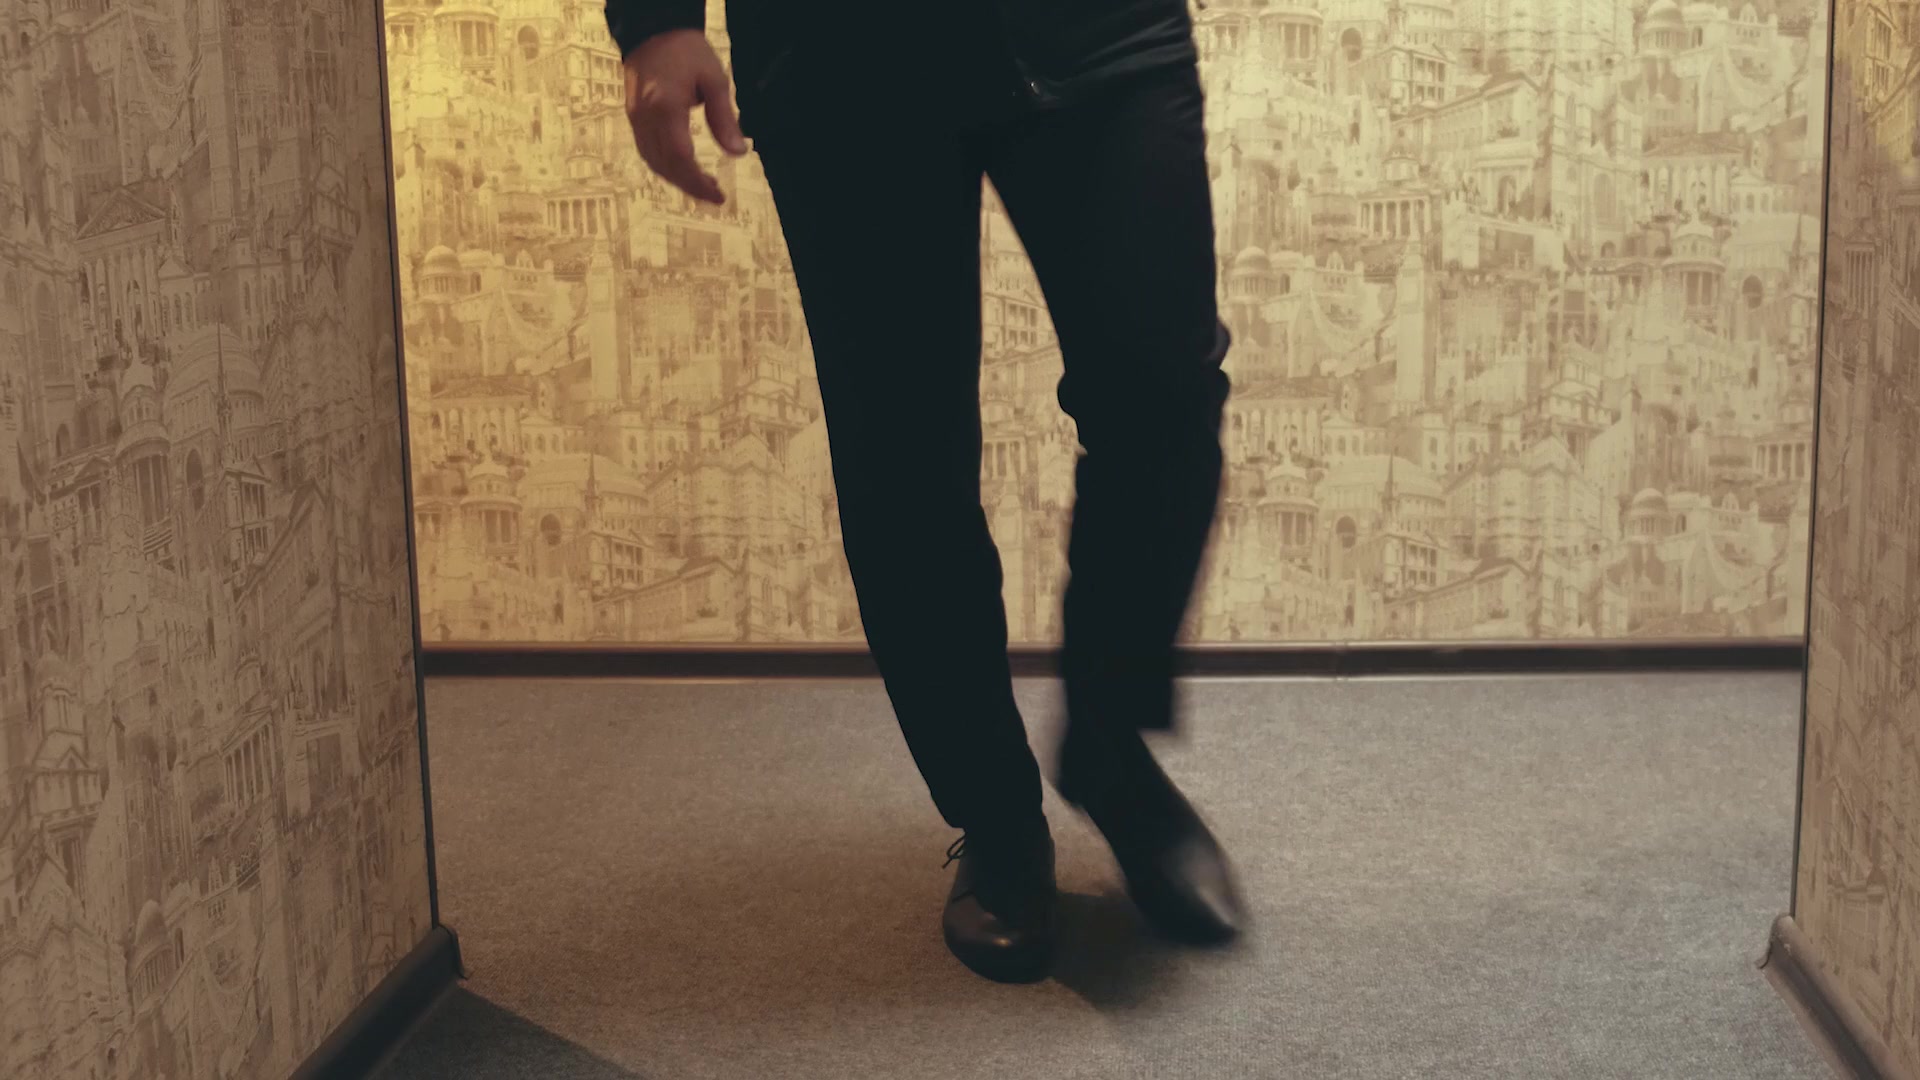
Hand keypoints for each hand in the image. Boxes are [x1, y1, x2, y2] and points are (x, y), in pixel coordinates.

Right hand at [622, 30, 746, 203]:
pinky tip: (682, 170)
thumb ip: (724, 118)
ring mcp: (636, 119)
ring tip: (703, 187)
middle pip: (666, 165)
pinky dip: (665, 167)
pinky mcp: (633, 117)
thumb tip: (739, 153)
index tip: (719, 195)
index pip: (681, 157)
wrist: (652, 31)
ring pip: (653, 162)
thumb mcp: (714, 79)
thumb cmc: (687, 51)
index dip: (698, 181)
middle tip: (715, 196)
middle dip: (690, 186)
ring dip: (677, 180)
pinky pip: (647, 151)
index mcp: (667, 107)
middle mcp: (646, 118)